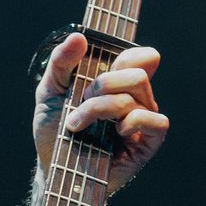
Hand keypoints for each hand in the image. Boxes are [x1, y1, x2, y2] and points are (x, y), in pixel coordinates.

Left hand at [30, 33, 168, 193]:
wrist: (50, 169)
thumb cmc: (53, 132)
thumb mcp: (49, 92)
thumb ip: (61, 62)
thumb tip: (80, 36)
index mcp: (117, 82)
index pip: (140, 56)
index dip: (126, 55)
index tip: (96, 67)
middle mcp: (134, 99)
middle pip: (137, 73)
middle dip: (103, 84)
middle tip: (80, 100)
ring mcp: (142, 121)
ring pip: (135, 96)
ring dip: (100, 108)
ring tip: (77, 125)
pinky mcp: (147, 144)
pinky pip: (157, 121)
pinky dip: (133, 121)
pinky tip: (115, 132)